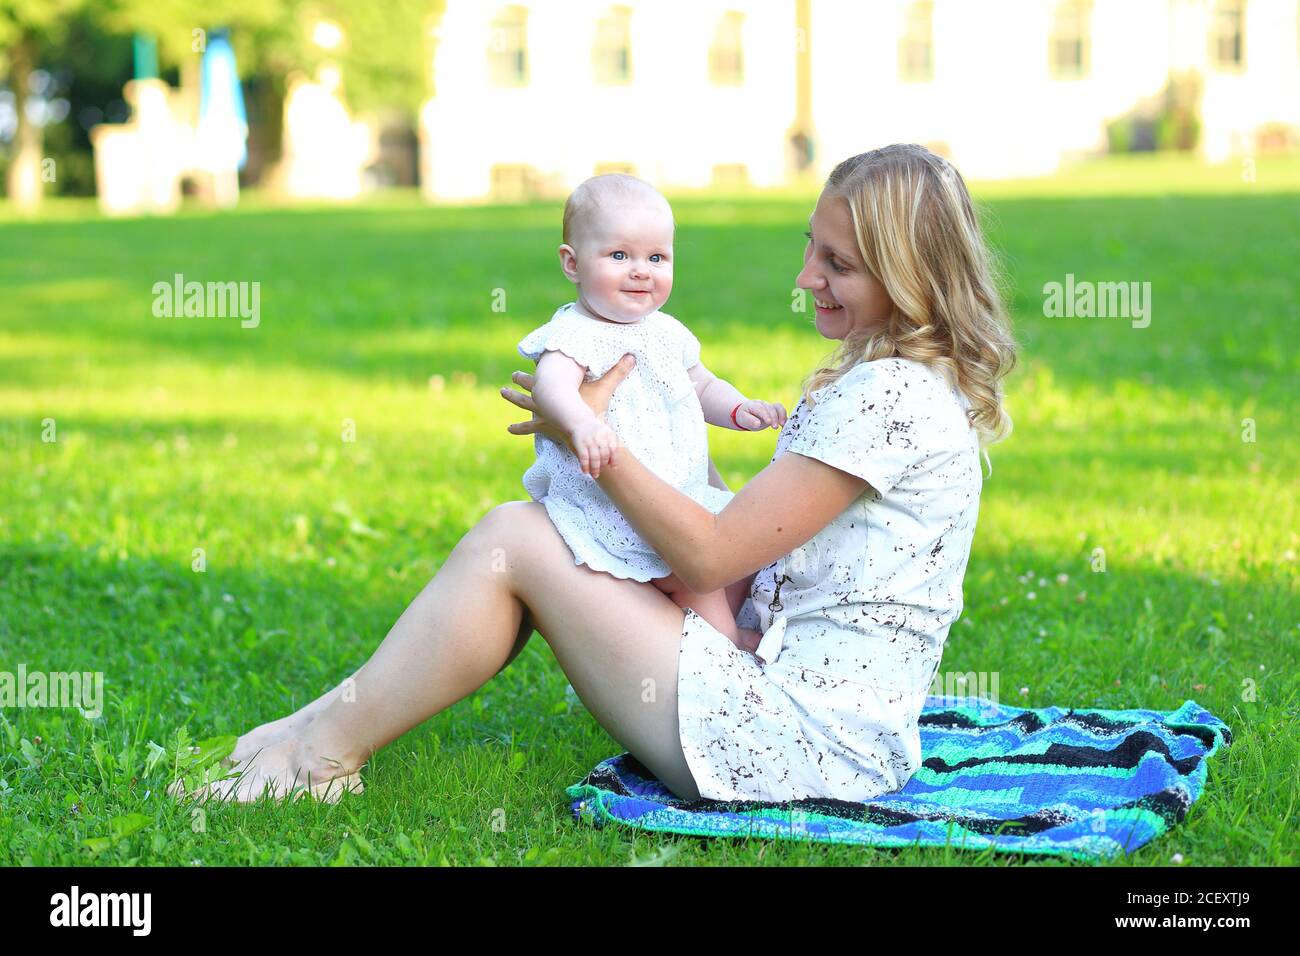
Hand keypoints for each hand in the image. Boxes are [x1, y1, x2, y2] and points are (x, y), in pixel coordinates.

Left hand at [501, 352, 637, 449]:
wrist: (588, 438)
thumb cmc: (595, 413)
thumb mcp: (606, 390)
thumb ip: (618, 372)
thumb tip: (633, 356)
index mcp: (560, 389)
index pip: (548, 372)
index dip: (541, 364)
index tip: (534, 356)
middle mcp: (548, 400)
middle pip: (532, 386)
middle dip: (523, 379)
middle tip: (512, 374)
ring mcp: (544, 414)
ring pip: (526, 404)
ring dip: (514, 398)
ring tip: (502, 392)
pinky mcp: (544, 427)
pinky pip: (529, 427)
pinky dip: (520, 428)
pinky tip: (510, 428)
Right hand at [570, 419, 620, 477]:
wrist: (580, 421)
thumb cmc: (595, 431)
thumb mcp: (606, 434)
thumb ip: (610, 447)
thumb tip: (613, 465)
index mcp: (609, 434)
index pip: (613, 449)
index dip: (614, 460)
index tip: (613, 468)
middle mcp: (600, 436)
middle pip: (604, 455)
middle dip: (603, 465)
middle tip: (601, 471)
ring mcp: (590, 440)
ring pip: (595, 457)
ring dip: (595, 468)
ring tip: (595, 474)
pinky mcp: (580, 443)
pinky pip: (584, 457)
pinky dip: (585, 465)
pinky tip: (585, 471)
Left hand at [734, 399, 787, 430]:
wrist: (747, 413)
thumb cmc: (744, 416)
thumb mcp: (743, 419)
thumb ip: (750, 420)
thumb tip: (757, 424)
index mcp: (753, 405)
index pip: (760, 408)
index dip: (765, 415)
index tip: (769, 422)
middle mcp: (763, 404)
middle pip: (770, 408)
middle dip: (774, 417)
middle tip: (775, 427)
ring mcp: (770, 406)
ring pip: (778, 407)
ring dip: (781, 415)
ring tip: (782, 425)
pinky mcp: (775, 411)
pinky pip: (782, 411)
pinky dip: (784, 417)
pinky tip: (785, 425)